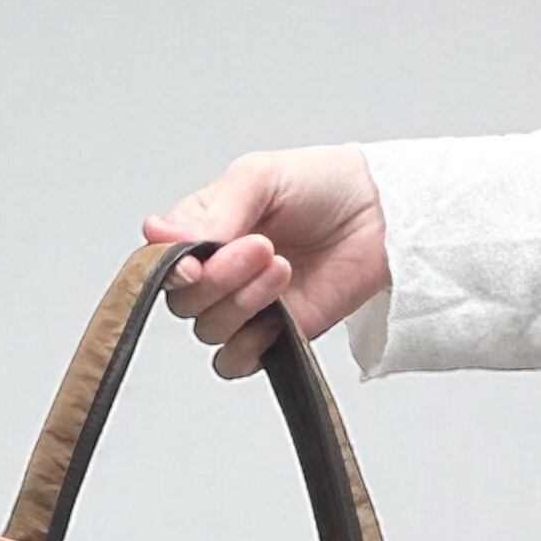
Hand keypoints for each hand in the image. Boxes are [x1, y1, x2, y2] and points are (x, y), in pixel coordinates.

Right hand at [144, 145, 387, 376]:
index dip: (170, 270)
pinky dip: (247, 347)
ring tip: (283, 268)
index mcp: (202, 231)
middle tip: (263, 248)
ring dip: (244, 302)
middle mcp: (215, 272)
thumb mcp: (261, 176)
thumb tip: (159, 235)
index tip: (196, 263)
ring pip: (209, 330)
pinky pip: (232, 363)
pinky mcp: (268, 339)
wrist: (381, 216)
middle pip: (184, 301)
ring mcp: (241, 308)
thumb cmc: (322, 187)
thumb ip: (212, 211)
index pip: (160, 262)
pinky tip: (276, 317)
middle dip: (221, 279)